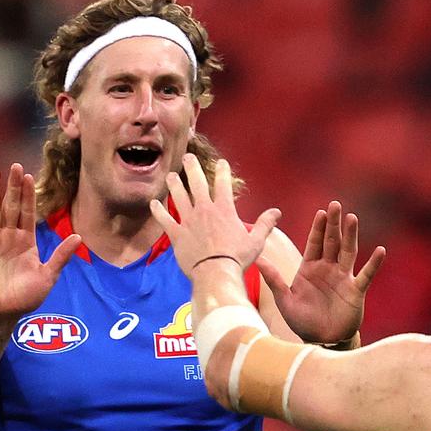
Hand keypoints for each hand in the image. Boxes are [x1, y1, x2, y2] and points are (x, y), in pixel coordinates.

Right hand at [0, 164, 80, 328]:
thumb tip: (78, 236)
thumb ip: (61, 255)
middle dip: (12, 187)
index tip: (29, 175)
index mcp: (26, 241)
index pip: (28, 212)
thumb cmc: (26, 298)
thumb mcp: (48, 276)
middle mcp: (9, 238)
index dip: (29, 194)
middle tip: (13, 166)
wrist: (3, 315)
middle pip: (11, 206)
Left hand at [149, 154, 280, 273]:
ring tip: (171, 175)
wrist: (216, 273)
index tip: (221, 163)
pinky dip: (158, 211)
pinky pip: (164, 219)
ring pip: (178, 196)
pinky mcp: (176, 234)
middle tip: (187, 157)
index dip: (222, 170)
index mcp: (224, 210)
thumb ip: (265, 224)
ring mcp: (188, 221)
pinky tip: (154, 203)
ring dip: (174, 184)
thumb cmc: (237, 259)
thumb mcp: (256, 241)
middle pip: (196, 183)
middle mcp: (204, 210)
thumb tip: (277, 212)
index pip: (223, 183)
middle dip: (191, 167)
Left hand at [256, 201, 385, 343]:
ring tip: (352, 218)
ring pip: (349, 252)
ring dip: (351, 235)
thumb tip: (257, 259)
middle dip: (333, 224)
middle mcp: (328, 269)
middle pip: (332, 241)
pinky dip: (373, 263)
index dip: (318, 227)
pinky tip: (380, 251)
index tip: (321, 212)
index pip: (315, 242)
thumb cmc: (302, 321)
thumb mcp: (284, 300)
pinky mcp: (355, 291)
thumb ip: (273, 279)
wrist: (320, 341)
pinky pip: (365, 275)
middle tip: (335, 204)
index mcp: (310, 268)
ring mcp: (343, 278)